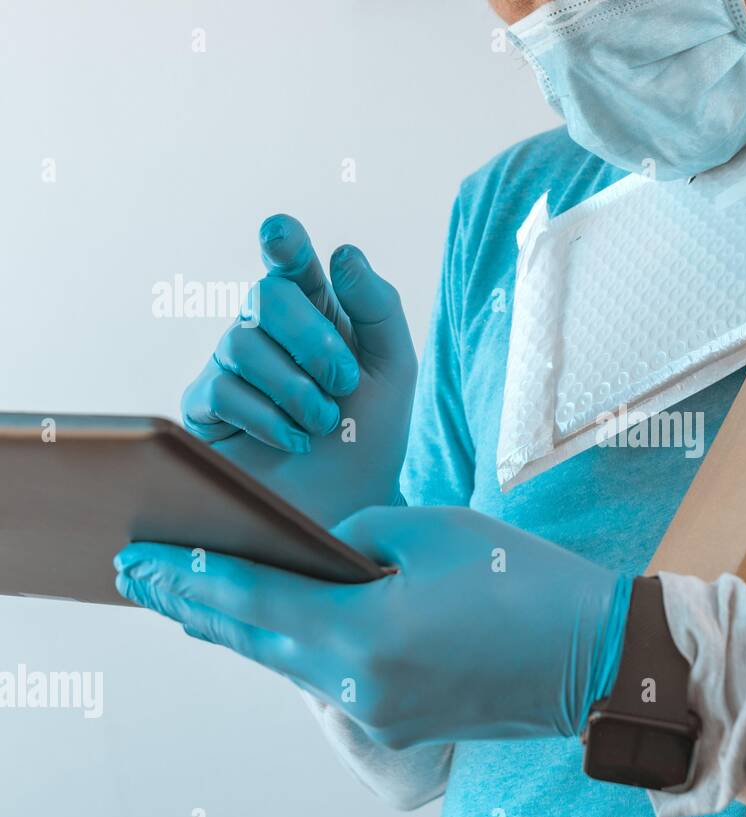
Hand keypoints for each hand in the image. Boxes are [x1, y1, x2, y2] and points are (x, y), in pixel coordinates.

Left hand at [114, 507, 634, 746]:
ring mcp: (380, 713)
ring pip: (289, 666)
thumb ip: (359, 537)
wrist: (597, 657)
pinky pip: (330, 681)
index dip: (195, 577)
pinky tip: (276, 631)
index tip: (145, 558)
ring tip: (189, 605)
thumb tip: (320, 555)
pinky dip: (294, 651)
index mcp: (365, 634)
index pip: (255, 601)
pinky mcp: (403, 722)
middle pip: (256, 644)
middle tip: (138, 579)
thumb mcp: (435, 530)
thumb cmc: (524, 582)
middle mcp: (360, 686)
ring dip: (239, 633)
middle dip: (193, 608)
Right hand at [181, 215, 417, 526]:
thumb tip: (343, 253)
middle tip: (344, 384)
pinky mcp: (206, 407)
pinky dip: (268, 417)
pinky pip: (223, 391)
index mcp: (317, 311)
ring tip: (323, 423)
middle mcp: (269, 331)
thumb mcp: (394, 370)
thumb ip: (377, 308)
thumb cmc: (373, 437)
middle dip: (312, 339)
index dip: (283, 242)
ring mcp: (233, 366)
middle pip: (267, 296)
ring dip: (295, 388)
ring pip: (242, 344)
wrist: (349, 507)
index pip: (291, 261)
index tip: (281, 236)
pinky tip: (293, 440)